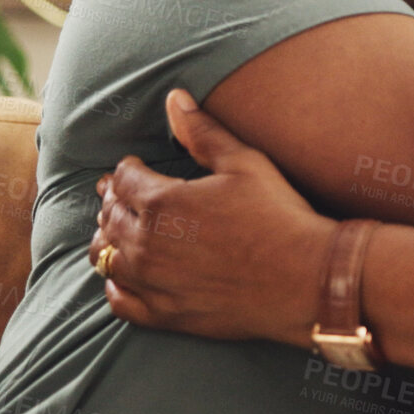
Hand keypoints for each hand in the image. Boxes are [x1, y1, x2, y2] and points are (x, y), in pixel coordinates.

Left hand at [89, 89, 334, 342]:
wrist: (307, 280)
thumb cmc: (280, 217)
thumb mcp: (245, 164)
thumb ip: (203, 132)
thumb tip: (174, 99)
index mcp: (162, 202)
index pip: (123, 178)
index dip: (129, 169)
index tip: (138, 168)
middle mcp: (147, 244)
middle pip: (110, 216)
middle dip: (117, 202)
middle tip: (128, 197)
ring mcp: (153, 283)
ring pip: (106, 257)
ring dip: (109, 240)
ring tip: (123, 233)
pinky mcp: (165, 315)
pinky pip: (120, 301)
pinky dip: (117, 286)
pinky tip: (128, 277)